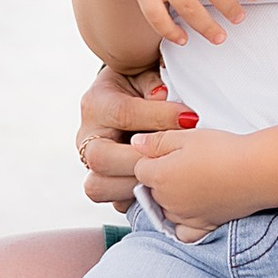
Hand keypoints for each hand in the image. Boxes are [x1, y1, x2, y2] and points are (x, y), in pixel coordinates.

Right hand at [75, 67, 164, 208]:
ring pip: (98, 187)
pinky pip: (115, 202)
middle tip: (172, 158)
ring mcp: (91, 165)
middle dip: (140, 161)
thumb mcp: (146, 75)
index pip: (122, 114)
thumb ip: (154, 85)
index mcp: (96, 104)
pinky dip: (139, 200)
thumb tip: (163, 96)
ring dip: (135, 185)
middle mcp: (87, 137)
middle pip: (100, 158)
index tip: (191, 118)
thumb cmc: (140, 87)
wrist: (128, 101)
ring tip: (166, 176)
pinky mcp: (105, 184)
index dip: (158, 117)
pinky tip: (162, 189)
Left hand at [131, 122, 271, 242]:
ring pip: (166, 210)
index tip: (169, 151)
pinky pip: (183, 233)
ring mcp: (186, 217)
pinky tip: (192, 210)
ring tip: (194, 181)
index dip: (152, 157)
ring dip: (172, 199)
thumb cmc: (224, 150)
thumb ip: (156, 141)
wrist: (258, 171)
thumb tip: (136, 143)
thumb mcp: (186, 136)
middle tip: (185, 163)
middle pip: (151, 191)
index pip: (140, 169)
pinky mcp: (204, 227)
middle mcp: (168, 201)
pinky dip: (183, 224)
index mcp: (159, 177)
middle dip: (160, 178)